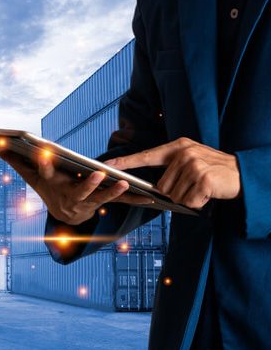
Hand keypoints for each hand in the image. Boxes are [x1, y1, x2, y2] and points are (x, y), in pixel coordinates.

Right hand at [0, 151, 153, 225]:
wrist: (64, 216)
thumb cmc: (50, 189)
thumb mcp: (34, 178)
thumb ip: (19, 162)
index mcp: (53, 186)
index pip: (46, 173)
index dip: (44, 163)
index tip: (43, 151)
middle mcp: (70, 198)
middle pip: (79, 192)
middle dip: (88, 184)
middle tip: (98, 173)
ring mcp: (87, 204)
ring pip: (100, 199)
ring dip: (113, 193)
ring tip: (125, 182)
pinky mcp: (102, 206)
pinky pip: (119, 203)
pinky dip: (134, 199)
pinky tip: (150, 197)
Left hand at [104, 137, 241, 208]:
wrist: (243, 173)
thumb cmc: (214, 170)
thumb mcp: (192, 161)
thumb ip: (172, 169)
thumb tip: (155, 188)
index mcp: (178, 147)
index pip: (145, 155)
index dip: (125, 162)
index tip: (106, 165)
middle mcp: (183, 153)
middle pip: (161, 186)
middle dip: (175, 193)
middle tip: (193, 186)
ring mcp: (193, 165)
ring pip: (174, 196)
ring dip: (187, 199)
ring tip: (201, 189)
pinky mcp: (202, 179)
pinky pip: (188, 201)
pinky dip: (197, 203)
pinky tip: (207, 194)